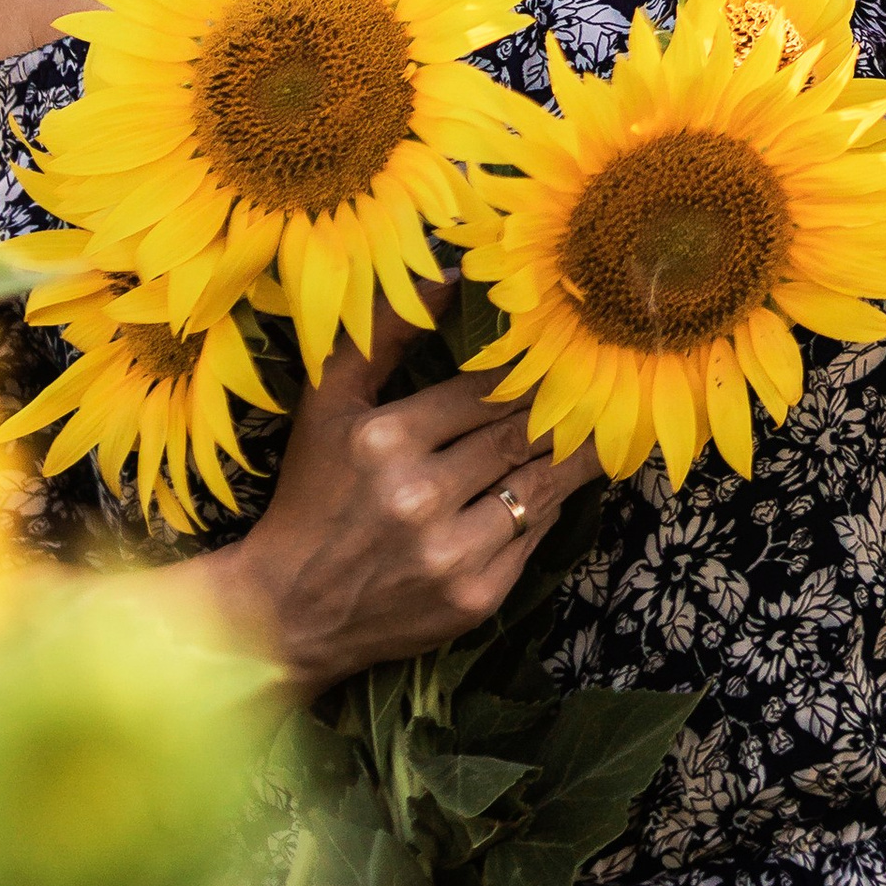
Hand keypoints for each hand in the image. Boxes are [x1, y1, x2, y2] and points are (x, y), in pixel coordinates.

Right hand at [205, 304, 600, 693]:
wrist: (289, 612)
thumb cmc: (312, 493)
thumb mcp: (329, 402)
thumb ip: (386, 332)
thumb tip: (452, 273)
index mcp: (386, 439)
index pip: (485, 391)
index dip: (527, 372)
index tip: (558, 354)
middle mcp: (420, 497)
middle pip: (519, 437)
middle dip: (560, 410)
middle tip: (596, 386)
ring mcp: (450, 553)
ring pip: (538, 488)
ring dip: (572, 458)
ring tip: (597, 430)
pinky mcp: (473, 599)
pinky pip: (532, 539)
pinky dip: (549, 510)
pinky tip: (557, 487)